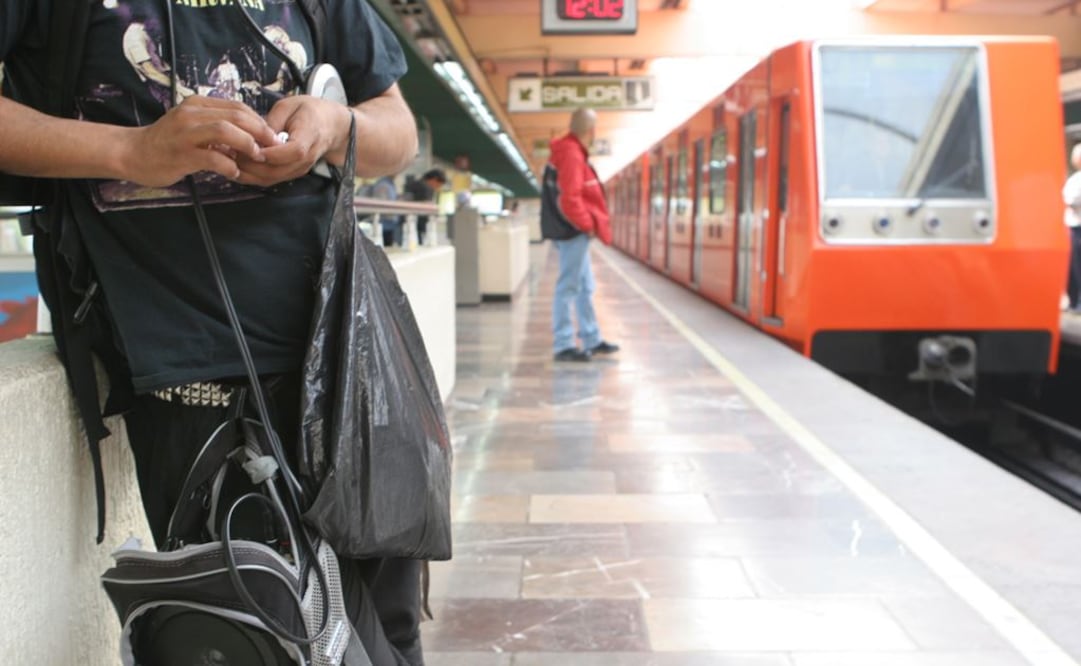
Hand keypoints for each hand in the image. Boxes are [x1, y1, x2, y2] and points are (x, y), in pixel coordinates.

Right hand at [120, 95, 276, 186]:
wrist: (133, 153)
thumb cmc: (167, 142)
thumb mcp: (192, 125)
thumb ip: (217, 126)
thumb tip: (250, 134)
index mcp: (198, 105)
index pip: (238, 107)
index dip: (259, 121)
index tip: (271, 136)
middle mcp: (192, 114)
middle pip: (237, 116)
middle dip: (260, 132)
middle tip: (272, 147)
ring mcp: (185, 134)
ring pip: (226, 131)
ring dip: (247, 145)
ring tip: (255, 157)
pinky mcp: (181, 154)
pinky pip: (213, 158)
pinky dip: (229, 166)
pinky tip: (234, 173)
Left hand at [235, 95, 351, 187]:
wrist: (331, 127)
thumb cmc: (310, 112)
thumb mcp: (290, 105)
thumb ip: (272, 121)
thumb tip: (254, 135)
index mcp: (309, 137)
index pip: (291, 151)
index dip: (269, 152)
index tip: (248, 145)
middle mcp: (306, 158)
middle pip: (277, 171)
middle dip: (251, 165)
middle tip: (230, 152)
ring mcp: (299, 169)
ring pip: (271, 179)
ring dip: (248, 173)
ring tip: (230, 159)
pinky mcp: (292, 174)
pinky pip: (271, 180)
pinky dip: (253, 176)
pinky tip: (238, 166)